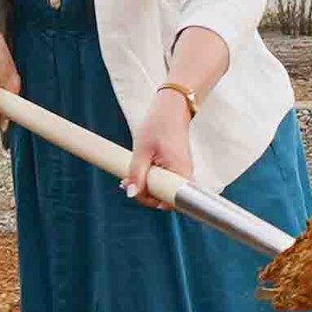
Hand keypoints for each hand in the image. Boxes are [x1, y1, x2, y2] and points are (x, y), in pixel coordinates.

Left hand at [127, 85, 198, 200]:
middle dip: (144, 193)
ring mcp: (182, 172)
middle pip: (164, 198)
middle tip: (125, 182)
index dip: (149, 200)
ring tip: (128, 176)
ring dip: (146, 185)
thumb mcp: (142, 150)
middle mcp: (185, 176)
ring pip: (163, 189)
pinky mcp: (177, 168)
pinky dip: (151, 178)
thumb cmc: (158, 126)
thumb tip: (131, 194)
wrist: (171, 109)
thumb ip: (137, 174)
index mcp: (180, 173)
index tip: (134, 189)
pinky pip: (165, 180)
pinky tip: (139, 171)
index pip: (168, 202)